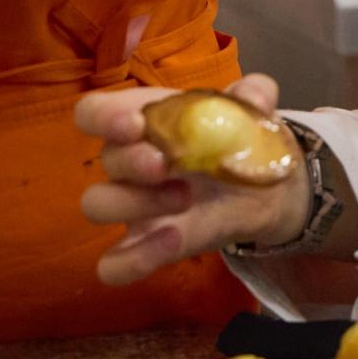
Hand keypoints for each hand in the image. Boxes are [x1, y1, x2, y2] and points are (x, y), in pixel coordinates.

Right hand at [76, 74, 308, 284]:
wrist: (264, 190)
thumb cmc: (240, 140)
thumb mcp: (252, 110)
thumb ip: (255, 94)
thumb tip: (255, 96)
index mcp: (143, 120)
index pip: (93, 113)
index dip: (103, 117)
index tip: (134, 124)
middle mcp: (128, 162)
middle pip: (104, 158)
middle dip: (132, 160)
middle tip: (169, 164)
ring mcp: (133, 208)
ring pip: (97, 205)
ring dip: (134, 202)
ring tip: (185, 198)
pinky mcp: (145, 247)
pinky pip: (113, 264)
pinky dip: (133, 259)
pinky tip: (173, 239)